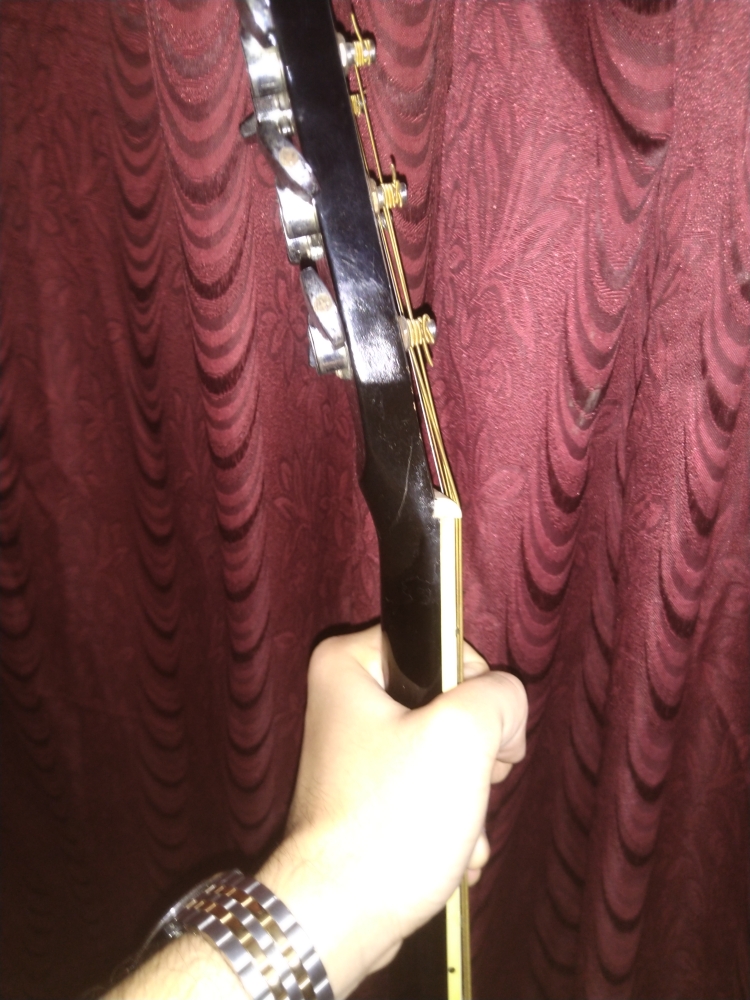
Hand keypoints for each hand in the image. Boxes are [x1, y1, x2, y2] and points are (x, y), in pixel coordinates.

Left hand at [258, 626, 527, 997]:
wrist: (341, 918)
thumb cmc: (388, 823)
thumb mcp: (463, 735)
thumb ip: (501, 697)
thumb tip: (506, 710)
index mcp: (349, 665)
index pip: (443, 645)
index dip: (473, 686)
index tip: (475, 730)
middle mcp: (346, 702)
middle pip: (449, 704)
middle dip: (474, 754)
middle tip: (470, 782)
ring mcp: (358, 755)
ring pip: (445, 754)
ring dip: (467, 797)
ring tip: (455, 828)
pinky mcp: (369, 799)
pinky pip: (427, 792)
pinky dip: (448, 823)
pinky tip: (447, 853)